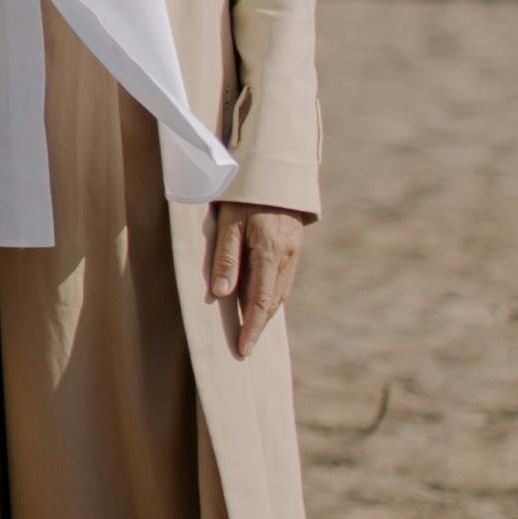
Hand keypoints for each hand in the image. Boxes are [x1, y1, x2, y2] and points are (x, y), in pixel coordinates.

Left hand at [204, 202, 309, 357]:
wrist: (274, 169)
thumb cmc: (242, 194)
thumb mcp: (227, 223)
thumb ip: (225, 258)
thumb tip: (222, 294)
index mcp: (269, 251)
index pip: (261, 301)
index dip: (253, 327)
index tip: (244, 349)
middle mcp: (287, 255)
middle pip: (273, 300)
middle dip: (259, 324)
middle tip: (246, 346)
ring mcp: (294, 250)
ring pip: (280, 290)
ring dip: (266, 310)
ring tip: (250, 328)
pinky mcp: (294, 245)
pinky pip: (283, 277)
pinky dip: (272, 293)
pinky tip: (259, 298)